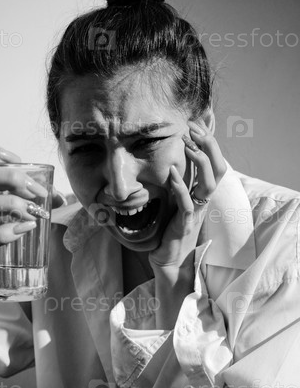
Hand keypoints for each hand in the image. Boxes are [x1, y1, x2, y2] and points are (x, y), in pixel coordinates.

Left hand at [148, 121, 226, 327]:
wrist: (169, 262)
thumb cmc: (170, 232)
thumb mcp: (175, 204)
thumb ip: (178, 185)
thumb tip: (171, 164)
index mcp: (202, 196)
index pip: (214, 164)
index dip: (209, 144)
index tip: (195, 125)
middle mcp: (203, 202)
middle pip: (218, 169)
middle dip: (209, 146)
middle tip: (194, 128)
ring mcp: (196, 213)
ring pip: (208, 183)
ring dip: (199, 161)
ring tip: (187, 143)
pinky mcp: (184, 225)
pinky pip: (187, 204)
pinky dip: (180, 187)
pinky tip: (172, 174)